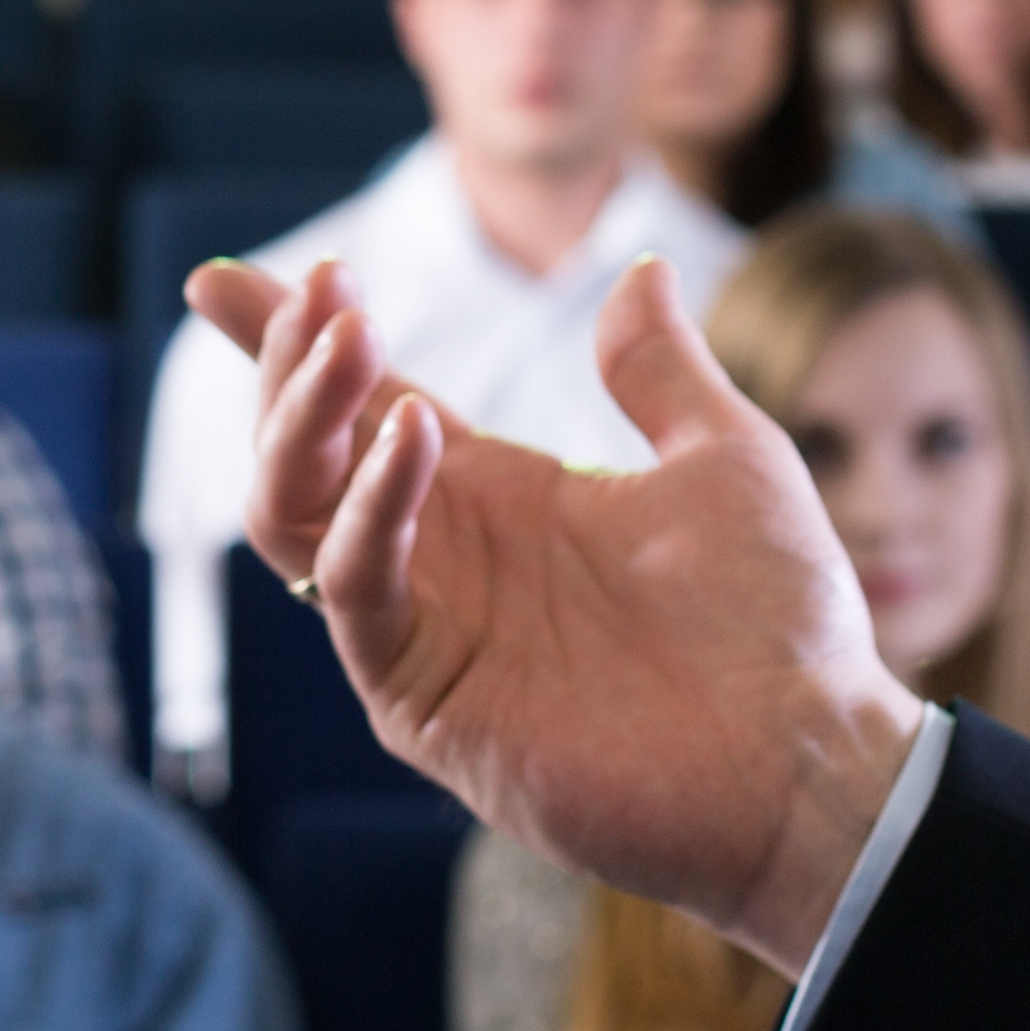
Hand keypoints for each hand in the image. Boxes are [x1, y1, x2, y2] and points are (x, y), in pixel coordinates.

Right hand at [183, 256, 929, 970]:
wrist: (808, 759)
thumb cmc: (777, 625)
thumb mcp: (724, 458)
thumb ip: (660, 371)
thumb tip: (635, 271)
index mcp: (495, 499)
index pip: (362, 406)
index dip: (288, 342)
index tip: (222, 280)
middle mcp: (441, 559)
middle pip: (301, 453)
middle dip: (286, 363)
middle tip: (326, 287)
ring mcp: (423, 631)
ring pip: (292, 517)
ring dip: (302, 421)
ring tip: (350, 340)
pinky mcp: (423, 702)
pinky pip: (358, 592)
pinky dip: (369, 506)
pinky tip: (415, 433)